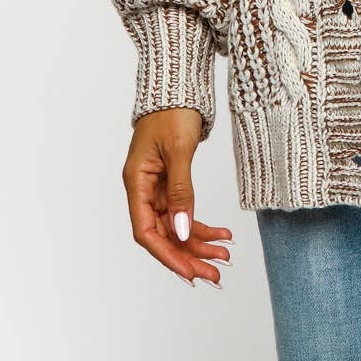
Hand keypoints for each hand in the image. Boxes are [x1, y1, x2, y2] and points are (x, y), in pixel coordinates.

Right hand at [121, 108, 233, 287]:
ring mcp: (158, 188)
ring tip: (224, 257)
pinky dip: (202, 225)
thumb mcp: (178, 151)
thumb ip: (181, 191)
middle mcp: (144, 190)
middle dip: (189, 256)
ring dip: (199, 243)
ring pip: (177, 226)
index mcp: (136, 183)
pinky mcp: (172, 183)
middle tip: (215, 274)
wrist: (179, 87)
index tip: (190, 273)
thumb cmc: (172, 111)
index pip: (146, 232)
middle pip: (163, 235)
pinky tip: (222, 235)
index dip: (167, 255)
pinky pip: (185, 211)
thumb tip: (183, 230)